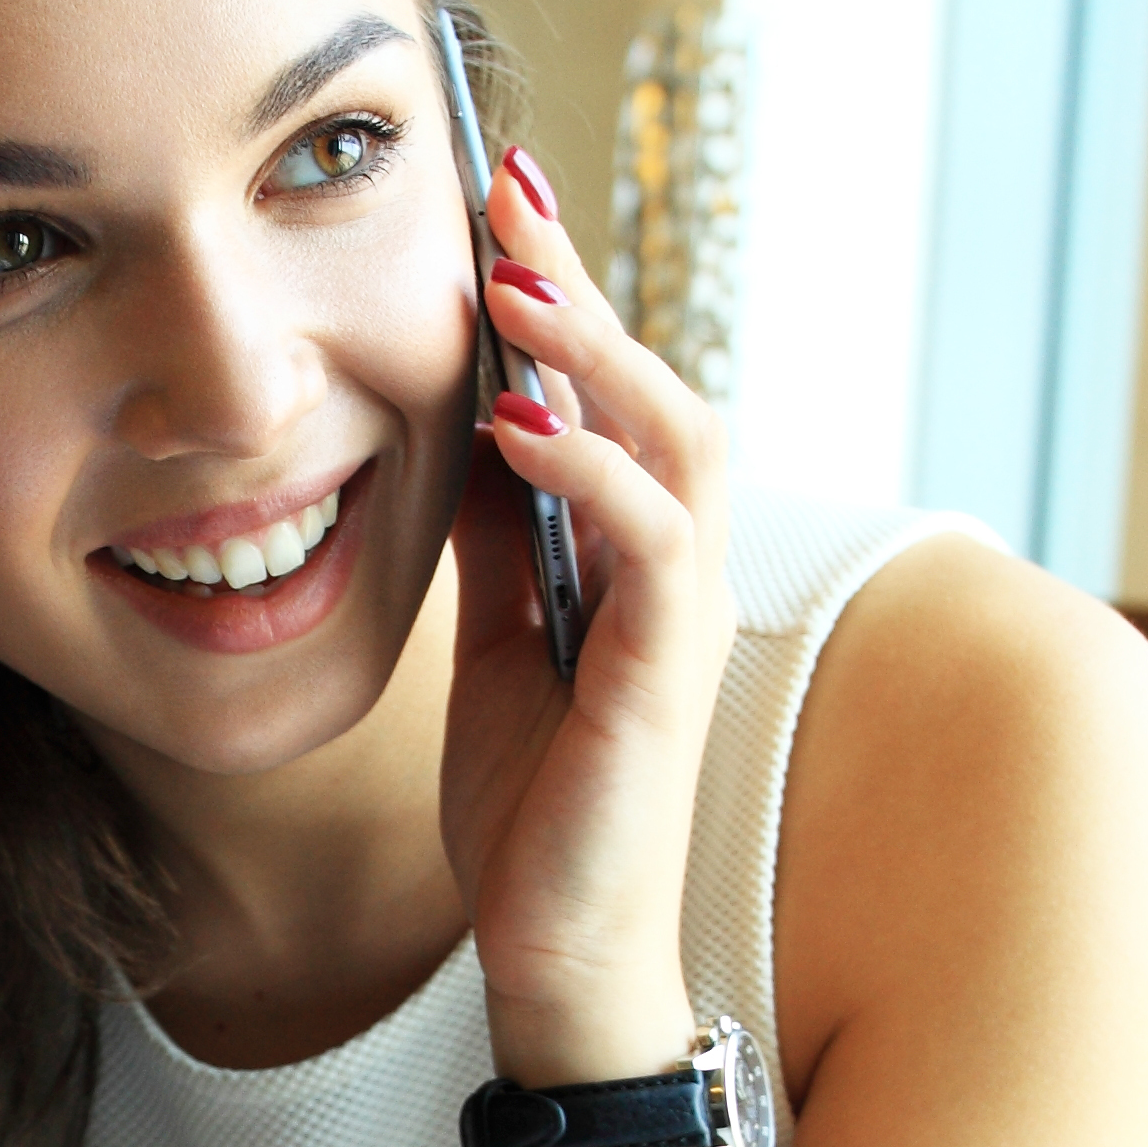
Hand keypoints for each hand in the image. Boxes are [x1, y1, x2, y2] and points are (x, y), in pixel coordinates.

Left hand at [443, 143, 734, 1083]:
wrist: (558, 955)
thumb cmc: (534, 813)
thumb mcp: (488, 645)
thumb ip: (493, 540)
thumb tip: (465, 428)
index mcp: (630, 553)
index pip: (602, 393)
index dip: (556, 295)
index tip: (493, 203)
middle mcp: (673, 566)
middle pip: (648, 384)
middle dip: (576, 285)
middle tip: (505, 191)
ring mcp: (682, 616)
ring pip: (673, 437)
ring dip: (592, 354)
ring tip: (515, 287)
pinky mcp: (668, 673)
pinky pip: (656, 542)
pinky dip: (593, 472)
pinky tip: (521, 429)